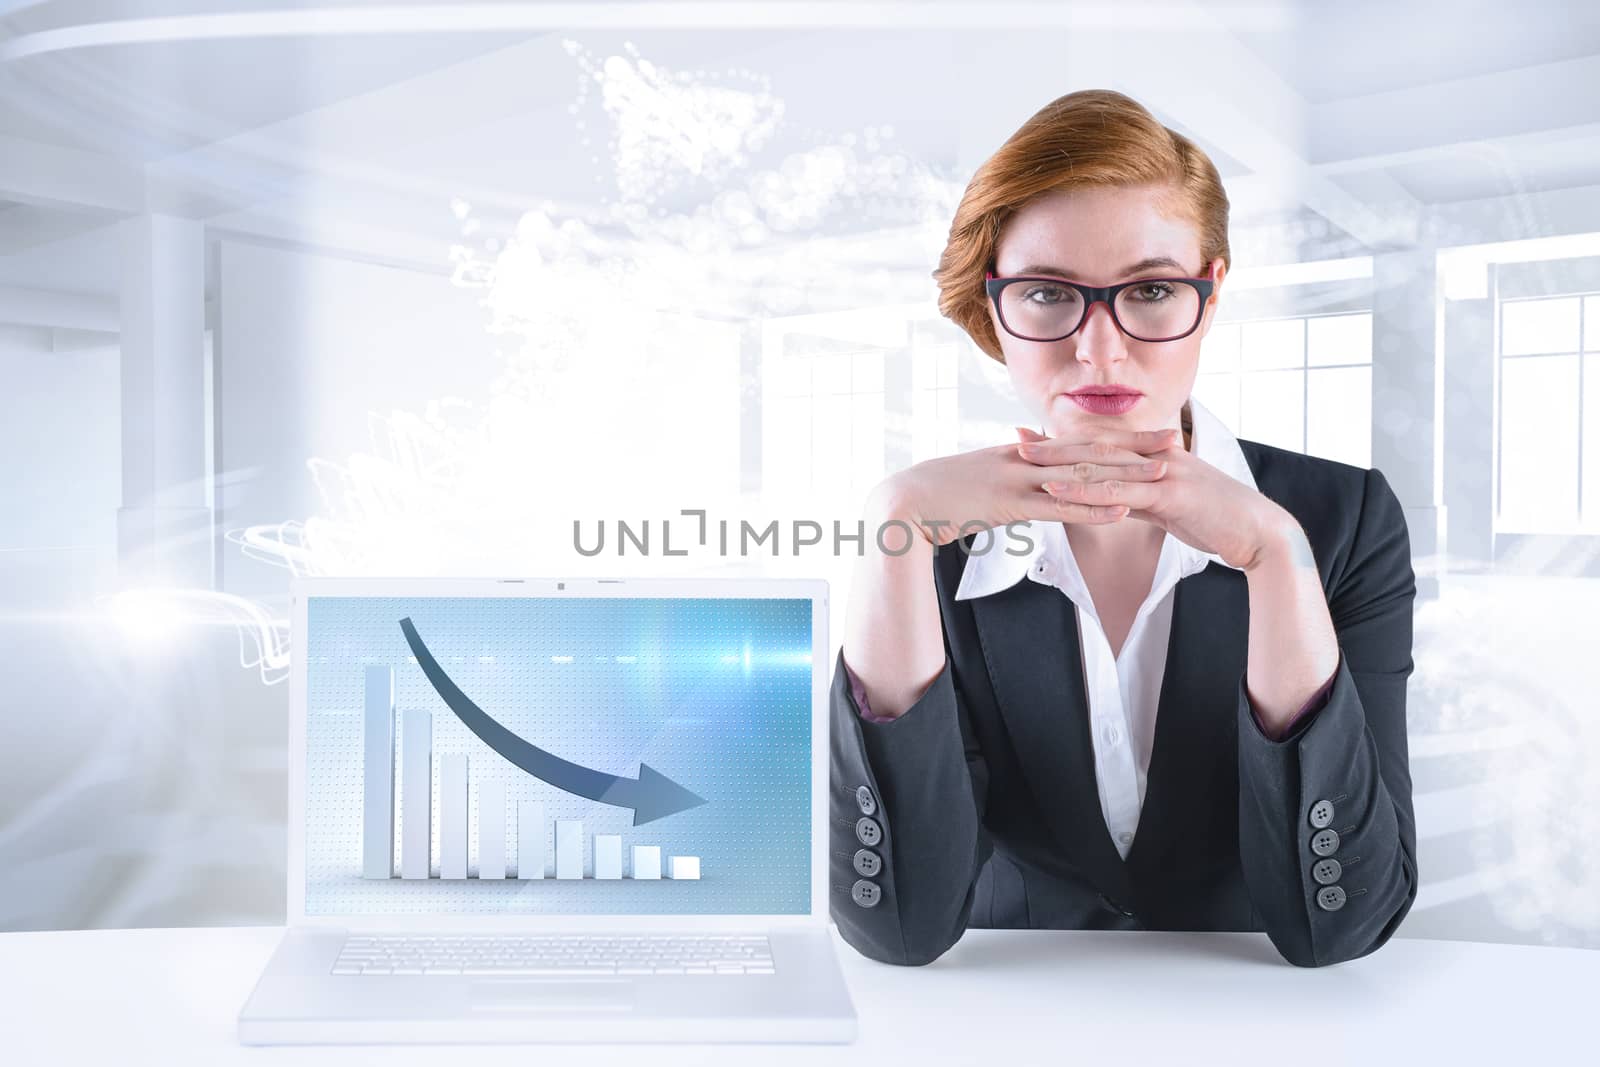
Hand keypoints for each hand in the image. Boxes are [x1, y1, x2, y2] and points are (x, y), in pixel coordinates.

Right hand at [874, 426, 1179, 546]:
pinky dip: (1092, 509)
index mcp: (1015, 452)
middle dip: (1133, 446)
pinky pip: (1059, 508)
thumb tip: (1022, 479)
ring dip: (1125, 476)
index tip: (1145, 434)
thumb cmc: (932, 497)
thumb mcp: (973, 482)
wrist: (900, 504)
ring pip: (1081, 476)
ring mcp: (1016, 479)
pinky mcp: (1008, 505)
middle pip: (1087, 449)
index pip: (1073, 441)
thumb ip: (1002, 478)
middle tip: (1174, 440)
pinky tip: (1122, 512)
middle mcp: (1021, 458)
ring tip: (1163, 475)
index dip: (1113, 437)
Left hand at [1016, 425, 1291, 569]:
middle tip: (1016, 440)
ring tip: (1026, 461)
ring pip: (1103, 464)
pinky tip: (1059, 492)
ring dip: (1061, 463)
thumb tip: (1117, 503)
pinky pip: (1120, 491)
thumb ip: (1144, 498)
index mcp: (1158, 454)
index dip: (1068, 440)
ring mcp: (1165, 471)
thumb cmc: (1217, 519)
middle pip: (1096, 446)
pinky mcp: (1170, 492)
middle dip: (1054, 444)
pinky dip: (1087, 490)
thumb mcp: (1172, 506)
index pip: (1105, 443)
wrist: (1258, 532)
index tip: (1034, 438)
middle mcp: (1158, 455)